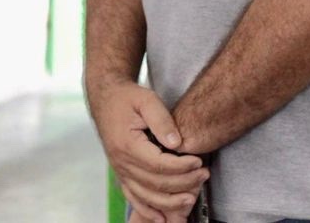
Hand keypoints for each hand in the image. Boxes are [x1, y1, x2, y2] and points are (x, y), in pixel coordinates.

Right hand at [89, 80, 206, 222]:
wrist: (106, 99)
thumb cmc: (127, 98)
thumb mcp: (146, 100)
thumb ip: (162, 120)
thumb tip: (177, 143)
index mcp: (127, 144)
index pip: (158, 164)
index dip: (181, 166)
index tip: (198, 161)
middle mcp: (121, 162)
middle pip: (155, 183)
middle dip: (183, 182)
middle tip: (204, 175)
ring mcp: (120, 171)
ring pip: (146, 196)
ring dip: (170, 201)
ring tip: (192, 197)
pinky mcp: (121, 174)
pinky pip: (134, 198)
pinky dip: (148, 211)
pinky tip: (161, 218)